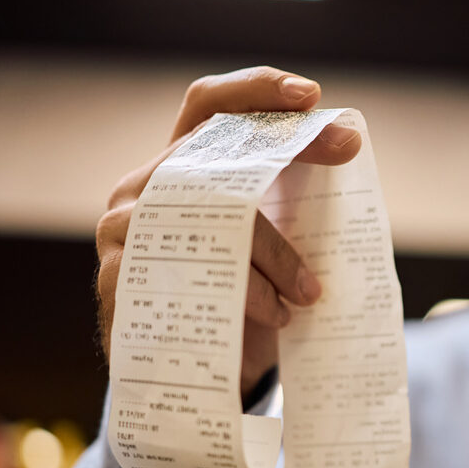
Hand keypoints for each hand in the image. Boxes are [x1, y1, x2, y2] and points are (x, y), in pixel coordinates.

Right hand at [95, 66, 360, 398]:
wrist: (189, 378)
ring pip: (215, 222)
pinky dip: (248, 297)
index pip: (208, 106)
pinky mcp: (120, 285)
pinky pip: (194, 278)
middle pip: (221, 159)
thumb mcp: (261, 239)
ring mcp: (122, 236)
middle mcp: (138, 190)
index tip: (312, 95)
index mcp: (174, 169)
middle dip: (293, 160)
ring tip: (309, 292)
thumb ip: (280, 191)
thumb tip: (347, 140)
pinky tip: (276, 317)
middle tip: (348, 156)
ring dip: (275, 256)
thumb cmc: (237, 298)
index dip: (256, 89)